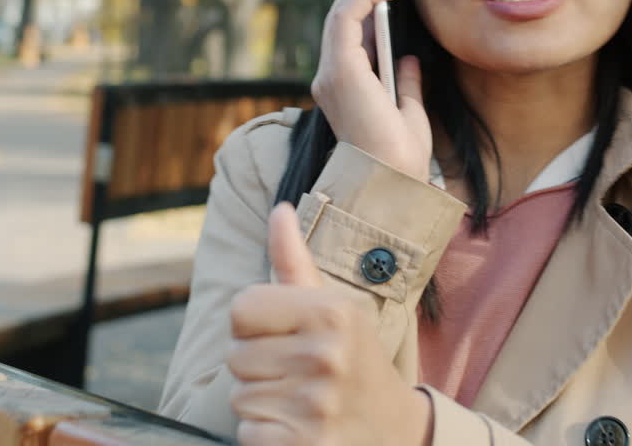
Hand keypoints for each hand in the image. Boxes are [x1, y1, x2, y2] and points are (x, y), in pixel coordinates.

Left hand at [227, 203, 431, 445]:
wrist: (395, 431)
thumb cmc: (354, 359)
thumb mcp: (333, 307)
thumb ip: (294, 262)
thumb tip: (279, 209)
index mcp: (332, 312)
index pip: (241, 309)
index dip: (254, 326)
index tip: (285, 338)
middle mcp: (327, 356)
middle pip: (235, 356)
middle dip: (258, 368)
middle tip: (298, 375)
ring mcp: (316, 406)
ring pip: (240, 397)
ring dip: (262, 404)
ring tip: (300, 402)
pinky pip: (247, 433)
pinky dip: (265, 436)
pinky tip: (298, 431)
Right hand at [312, 0, 431, 180]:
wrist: (393, 179)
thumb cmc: (401, 156)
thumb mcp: (409, 111)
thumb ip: (405, 83)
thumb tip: (408, 57)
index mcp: (344, 85)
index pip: (348, 31)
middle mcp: (330, 76)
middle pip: (342, 15)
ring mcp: (332, 72)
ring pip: (342, 11)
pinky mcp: (340, 69)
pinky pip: (346, 20)